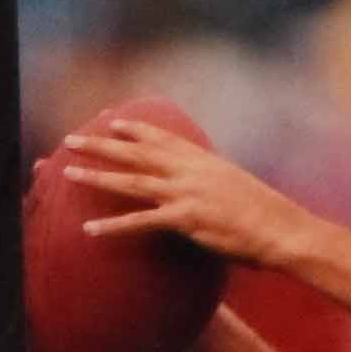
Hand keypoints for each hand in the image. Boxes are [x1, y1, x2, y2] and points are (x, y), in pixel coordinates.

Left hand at [56, 115, 318, 270]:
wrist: (282, 228)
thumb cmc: (263, 213)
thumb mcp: (234, 185)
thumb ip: (211, 179)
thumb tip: (202, 182)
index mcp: (202, 159)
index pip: (162, 138)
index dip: (135, 129)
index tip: (112, 120)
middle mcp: (189, 170)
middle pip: (137, 154)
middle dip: (101, 145)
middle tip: (71, 139)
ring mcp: (186, 193)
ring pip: (131, 182)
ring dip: (97, 178)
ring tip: (68, 174)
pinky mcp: (186, 219)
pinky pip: (141, 222)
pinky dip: (113, 226)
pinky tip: (89, 231)